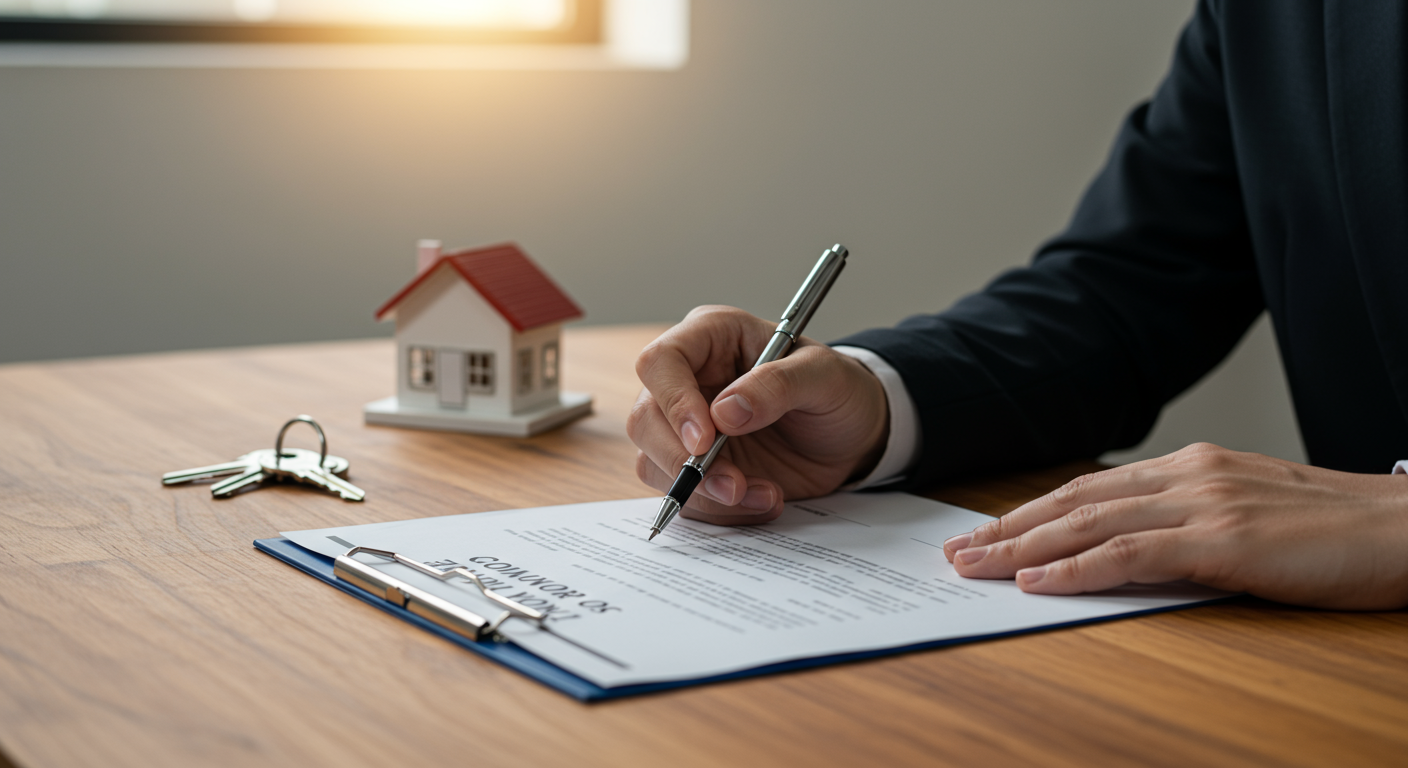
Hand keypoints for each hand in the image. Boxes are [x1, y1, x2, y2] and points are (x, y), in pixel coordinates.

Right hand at [629, 305, 888, 525]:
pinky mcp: (695, 467)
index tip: (705, 440)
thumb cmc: (838, 391)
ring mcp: (684, 426)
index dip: (673, 402)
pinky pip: (683, 496)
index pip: (661, 362)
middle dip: (684, 461)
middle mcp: (688, 380)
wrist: (853, 437)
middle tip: (733, 485)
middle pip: (645, 419)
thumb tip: (724, 412)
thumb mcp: (825, 377)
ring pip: (654, 462)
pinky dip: (719, 510)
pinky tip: (762, 501)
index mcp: (711, 337)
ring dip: (704, 492)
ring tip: (762, 495)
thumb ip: (778, 385)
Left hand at [941, 443, 1407, 609]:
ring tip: (974, 567)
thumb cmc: (1334, 530)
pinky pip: (1130, 555)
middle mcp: (1187, 475)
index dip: (1032, 512)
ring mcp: (1204, 503)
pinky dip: (1075, 568)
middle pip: (1073, 502)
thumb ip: (1188, 521)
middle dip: (1007, 529)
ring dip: (1022, 548)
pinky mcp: (1224, 540)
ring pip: (1088, 524)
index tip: (987, 532)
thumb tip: (1128, 546)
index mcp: (1190, 466)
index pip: (1089, 489)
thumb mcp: (1247, 513)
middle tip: (956, 552)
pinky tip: (1037, 581)